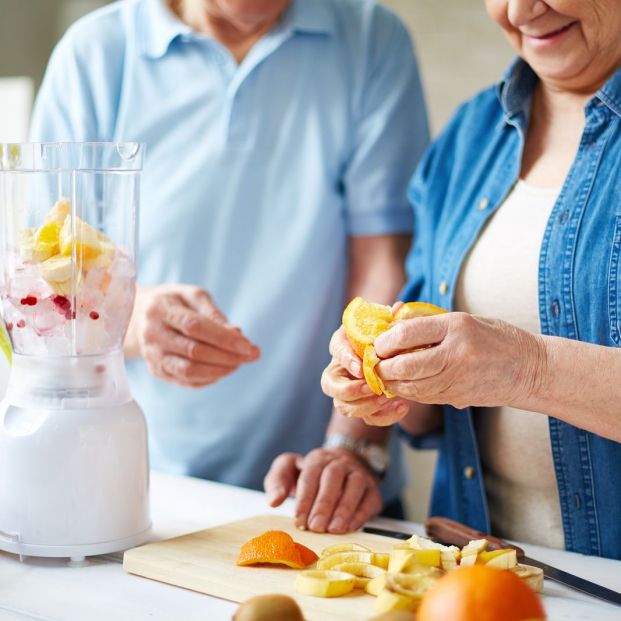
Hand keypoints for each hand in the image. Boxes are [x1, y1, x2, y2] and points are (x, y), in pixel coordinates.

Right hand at [126, 284, 259, 386]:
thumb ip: (213, 313)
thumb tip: (236, 335)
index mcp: (160, 309)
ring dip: (221, 370)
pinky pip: (186, 381)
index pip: (194, 327)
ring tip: (239, 363)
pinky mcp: (157, 371)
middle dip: (228, 356)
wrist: (138, 316)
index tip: (248, 345)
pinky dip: (210, 378)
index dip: (223, 338)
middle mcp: (152, 334)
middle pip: (194, 352)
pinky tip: (224, 369)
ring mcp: (152, 356)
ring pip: (190, 371)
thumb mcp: (192, 295)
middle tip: (252, 355)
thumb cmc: (174, 302)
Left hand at [264, 449, 382, 533]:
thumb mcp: (288, 471)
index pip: (310, 475)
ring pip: (354, 485)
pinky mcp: (372, 490)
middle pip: (333, 477)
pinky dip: (361, 514)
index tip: (298, 520)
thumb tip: (274, 500)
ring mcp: (359, 474)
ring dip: (344, 508)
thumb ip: (276, 482)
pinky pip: (369, 499)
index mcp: (317, 458)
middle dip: (324, 504)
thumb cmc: (311, 475)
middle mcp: (340, 462)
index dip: (304, 498)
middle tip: (315, 527)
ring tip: (333, 529)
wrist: (344, 464)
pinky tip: (350, 528)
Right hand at [321, 327, 411, 425]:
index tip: (360, 367)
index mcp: (343, 344)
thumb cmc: (385, 335)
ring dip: (365, 406)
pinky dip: (385, 416)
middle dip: (349, 390)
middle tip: (371, 387)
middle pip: (330, 385)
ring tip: (387, 397)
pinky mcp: (365, 407)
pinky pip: (368, 418)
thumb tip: (398, 307)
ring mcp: (349, 391)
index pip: (337, 350)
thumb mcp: (386, 323)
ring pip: (344, 407)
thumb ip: (390, 318)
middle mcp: (340, 369)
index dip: (346, 360)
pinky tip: (403, 406)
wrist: (395, 352)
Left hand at [375, 312, 545, 409]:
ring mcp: (458, 378)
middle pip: (405, 365)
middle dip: (383, 366)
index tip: (377, 344)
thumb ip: (429, 322)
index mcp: (456, 326)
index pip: (407, 333)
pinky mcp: (459, 397)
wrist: (531, 369)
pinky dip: (408, 391)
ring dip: (392, 382)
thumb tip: (392, 321)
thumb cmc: (496, 338)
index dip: (385, 341)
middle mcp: (456, 353)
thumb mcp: (465, 320)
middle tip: (375, 363)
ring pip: (411, 386)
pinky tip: (403, 384)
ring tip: (385, 374)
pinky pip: (424, 396)